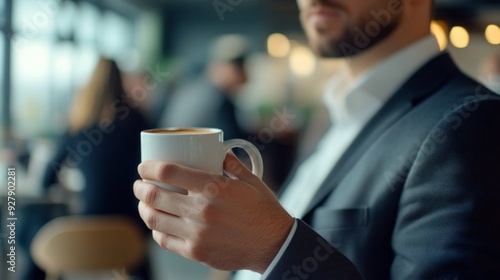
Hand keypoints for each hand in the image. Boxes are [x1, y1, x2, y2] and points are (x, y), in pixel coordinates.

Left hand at [133, 153, 294, 272]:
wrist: (274, 244)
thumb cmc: (263, 209)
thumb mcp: (250, 180)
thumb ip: (231, 163)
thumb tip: (217, 150)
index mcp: (213, 187)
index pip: (168, 172)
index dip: (149, 167)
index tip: (144, 166)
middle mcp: (201, 210)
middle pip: (154, 195)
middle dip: (140, 187)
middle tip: (140, 184)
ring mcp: (196, 233)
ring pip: (154, 218)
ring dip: (143, 207)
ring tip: (144, 202)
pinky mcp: (196, 251)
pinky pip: (164, 240)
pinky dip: (156, 229)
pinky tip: (158, 223)